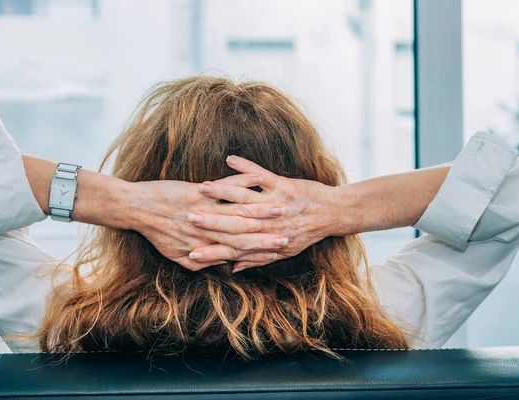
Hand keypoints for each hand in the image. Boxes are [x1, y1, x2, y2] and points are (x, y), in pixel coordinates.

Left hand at [126, 174, 289, 270]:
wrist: (135, 209)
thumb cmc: (155, 231)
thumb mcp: (174, 253)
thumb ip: (192, 262)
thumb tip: (206, 268)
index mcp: (204, 245)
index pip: (239, 251)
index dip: (261, 252)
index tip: (280, 250)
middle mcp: (208, 231)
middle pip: (244, 233)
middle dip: (269, 233)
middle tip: (290, 232)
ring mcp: (204, 211)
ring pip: (239, 210)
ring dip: (261, 207)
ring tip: (282, 206)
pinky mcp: (197, 194)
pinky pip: (224, 187)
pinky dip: (241, 181)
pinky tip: (258, 179)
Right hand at [187, 156, 346, 271]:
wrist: (331, 214)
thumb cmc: (304, 233)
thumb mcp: (282, 251)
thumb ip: (255, 259)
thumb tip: (232, 267)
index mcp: (265, 240)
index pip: (233, 247)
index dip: (211, 250)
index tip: (190, 251)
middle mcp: (268, 224)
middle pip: (234, 222)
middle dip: (209, 220)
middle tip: (187, 218)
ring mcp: (275, 202)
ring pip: (244, 197)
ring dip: (222, 192)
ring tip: (202, 188)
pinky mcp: (283, 185)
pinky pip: (261, 175)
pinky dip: (246, 167)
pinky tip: (231, 159)